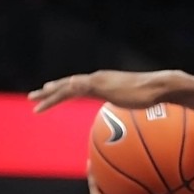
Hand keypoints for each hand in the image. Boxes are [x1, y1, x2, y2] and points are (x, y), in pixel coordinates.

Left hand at [30, 69, 171, 112]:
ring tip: (35, 100)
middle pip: (68, 85)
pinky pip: (76, 90)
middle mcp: (98, 78)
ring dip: (50, 94)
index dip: (63, 89)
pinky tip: (50, 95)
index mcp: (105, 82)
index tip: (50, 92)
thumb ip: (127, 105)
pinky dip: (62, 93)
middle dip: (50, 91)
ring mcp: (98, 81)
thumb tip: (130, 115)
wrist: (159, 88)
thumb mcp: (135, 103)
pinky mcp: (100, 85)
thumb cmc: (153, 97)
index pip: (79, 86)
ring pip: (67, 87)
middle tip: (34, 96)